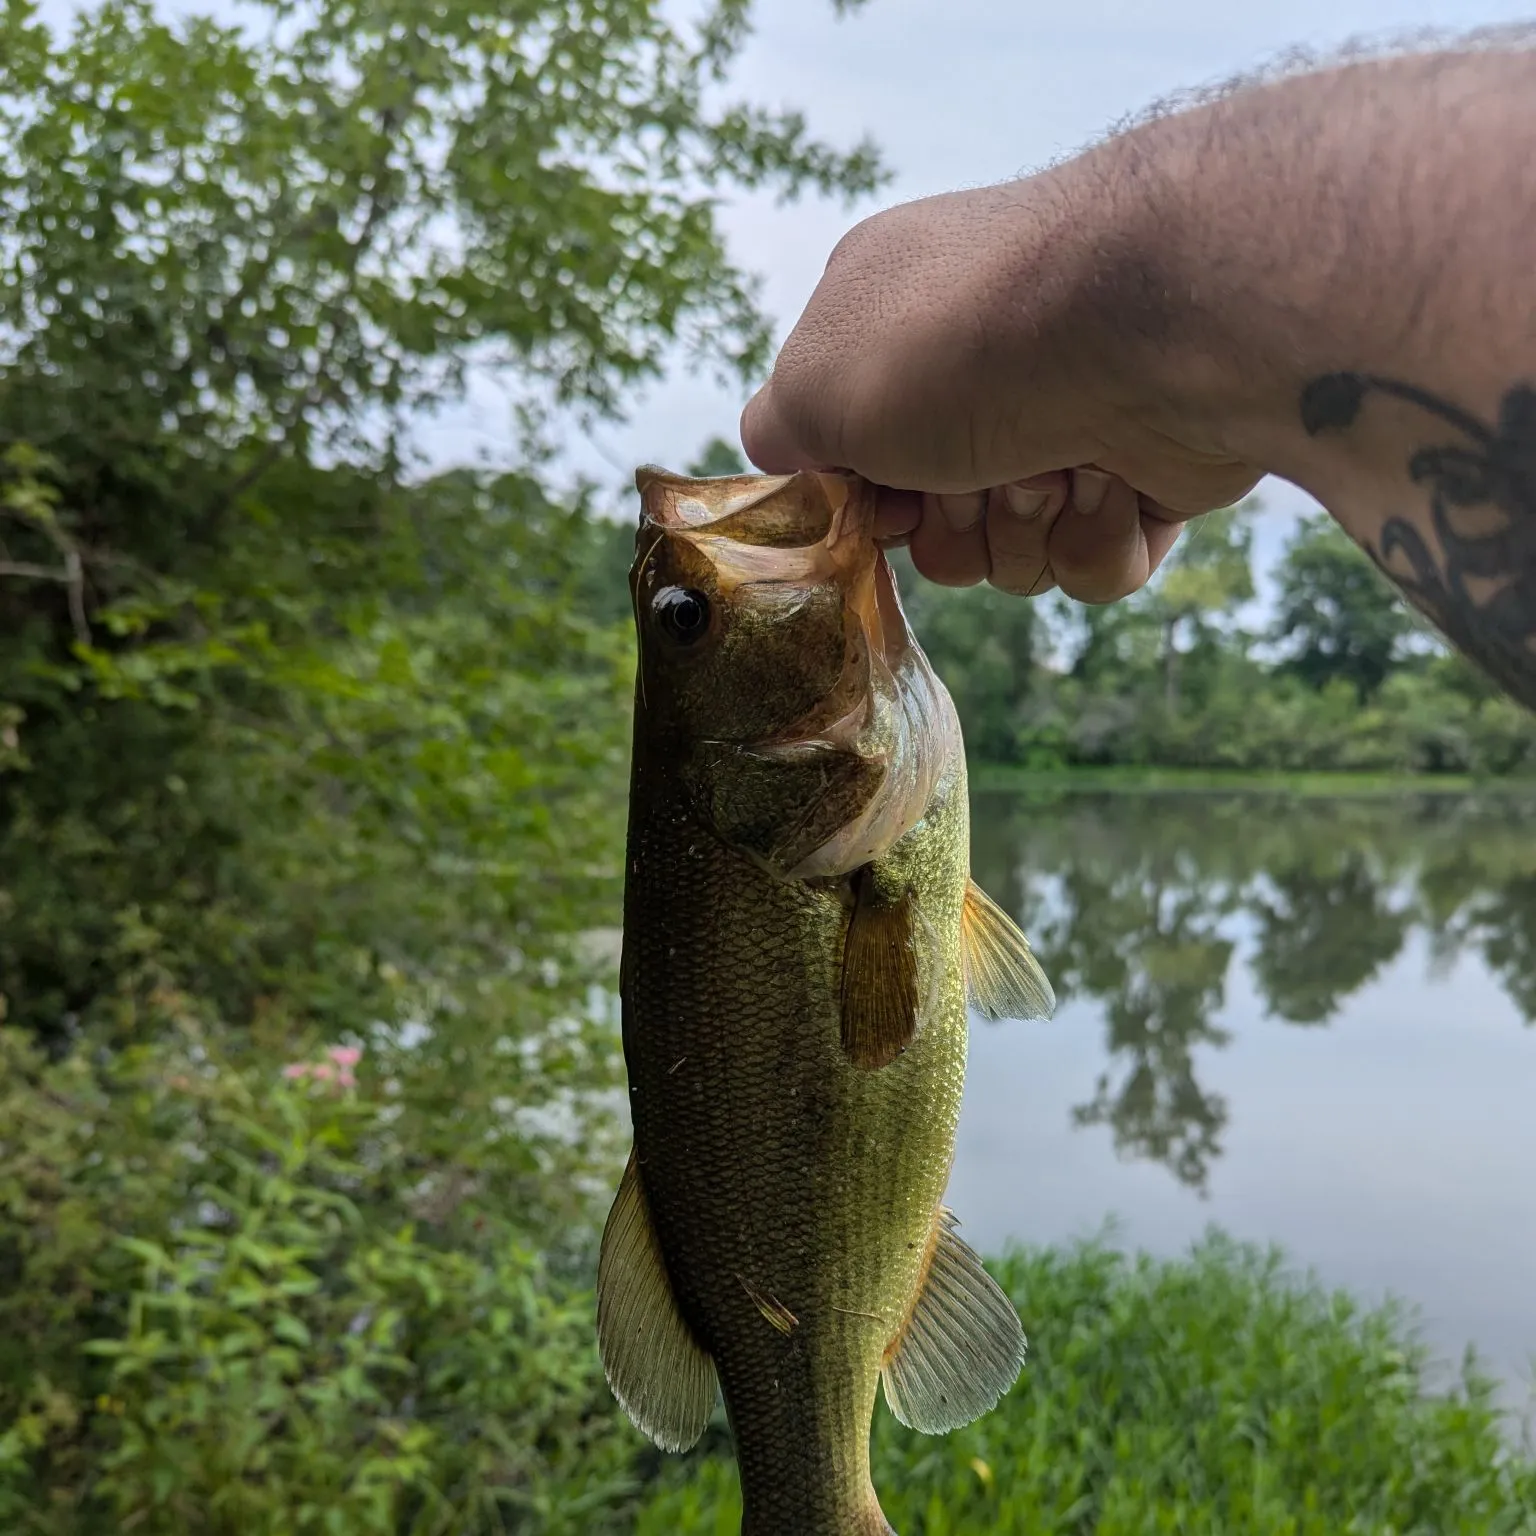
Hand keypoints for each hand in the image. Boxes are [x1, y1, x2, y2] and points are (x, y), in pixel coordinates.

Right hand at [739, 178, 1261, 600]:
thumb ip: (776, 431)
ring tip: (1051, 462)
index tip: (876, 493)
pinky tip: (1110, 478)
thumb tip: (786, 458)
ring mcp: (1065, 424)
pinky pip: (1091, 566)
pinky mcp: (1144, 476)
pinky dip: (1094, 538)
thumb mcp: (815, 384)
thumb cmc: (960, 344)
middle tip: (969, 474)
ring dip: (1021, 528)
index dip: (862, 498)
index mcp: (892, 330)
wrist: (1146, 328)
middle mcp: (979, 373)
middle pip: (933, 528)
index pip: (853, 457)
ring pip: (1012, 557)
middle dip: (948, 525)